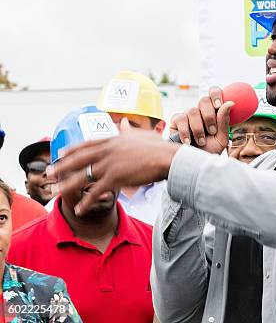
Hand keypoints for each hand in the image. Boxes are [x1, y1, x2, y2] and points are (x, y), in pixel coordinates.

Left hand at [47, 118, 179, 214]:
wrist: (168, 158)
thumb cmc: (160, 147)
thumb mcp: (142, 134)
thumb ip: (129, 130)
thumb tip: (124, 123)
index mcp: (113, 139)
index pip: (87, 144)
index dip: (72, 149)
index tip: (61, 153)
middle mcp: (108, 150)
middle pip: (79, 159)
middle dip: (62, 166)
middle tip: (49, 172)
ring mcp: (110, 163)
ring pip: (82, 176)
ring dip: (67, 185)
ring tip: (56, 192)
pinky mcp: (115, 177)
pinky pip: (95, 192)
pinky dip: (86, 202)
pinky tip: (79, 210)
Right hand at [170, 85, 233, 154]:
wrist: (193, 163)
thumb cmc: (209, 150)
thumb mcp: (221, 138)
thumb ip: (224, 121)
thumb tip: (230, 102)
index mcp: (213, 111)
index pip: (214, 92)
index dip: (216, 94)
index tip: (218, 105)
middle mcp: (200, 111)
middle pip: (203, 100)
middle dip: (209, 116)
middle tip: (212, 131)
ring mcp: (188, 115)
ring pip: (193, 111)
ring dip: (198, 128)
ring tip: (201, 141)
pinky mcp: (176, 121)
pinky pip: (181, 119)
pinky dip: (185, 131)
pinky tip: (188, 142)